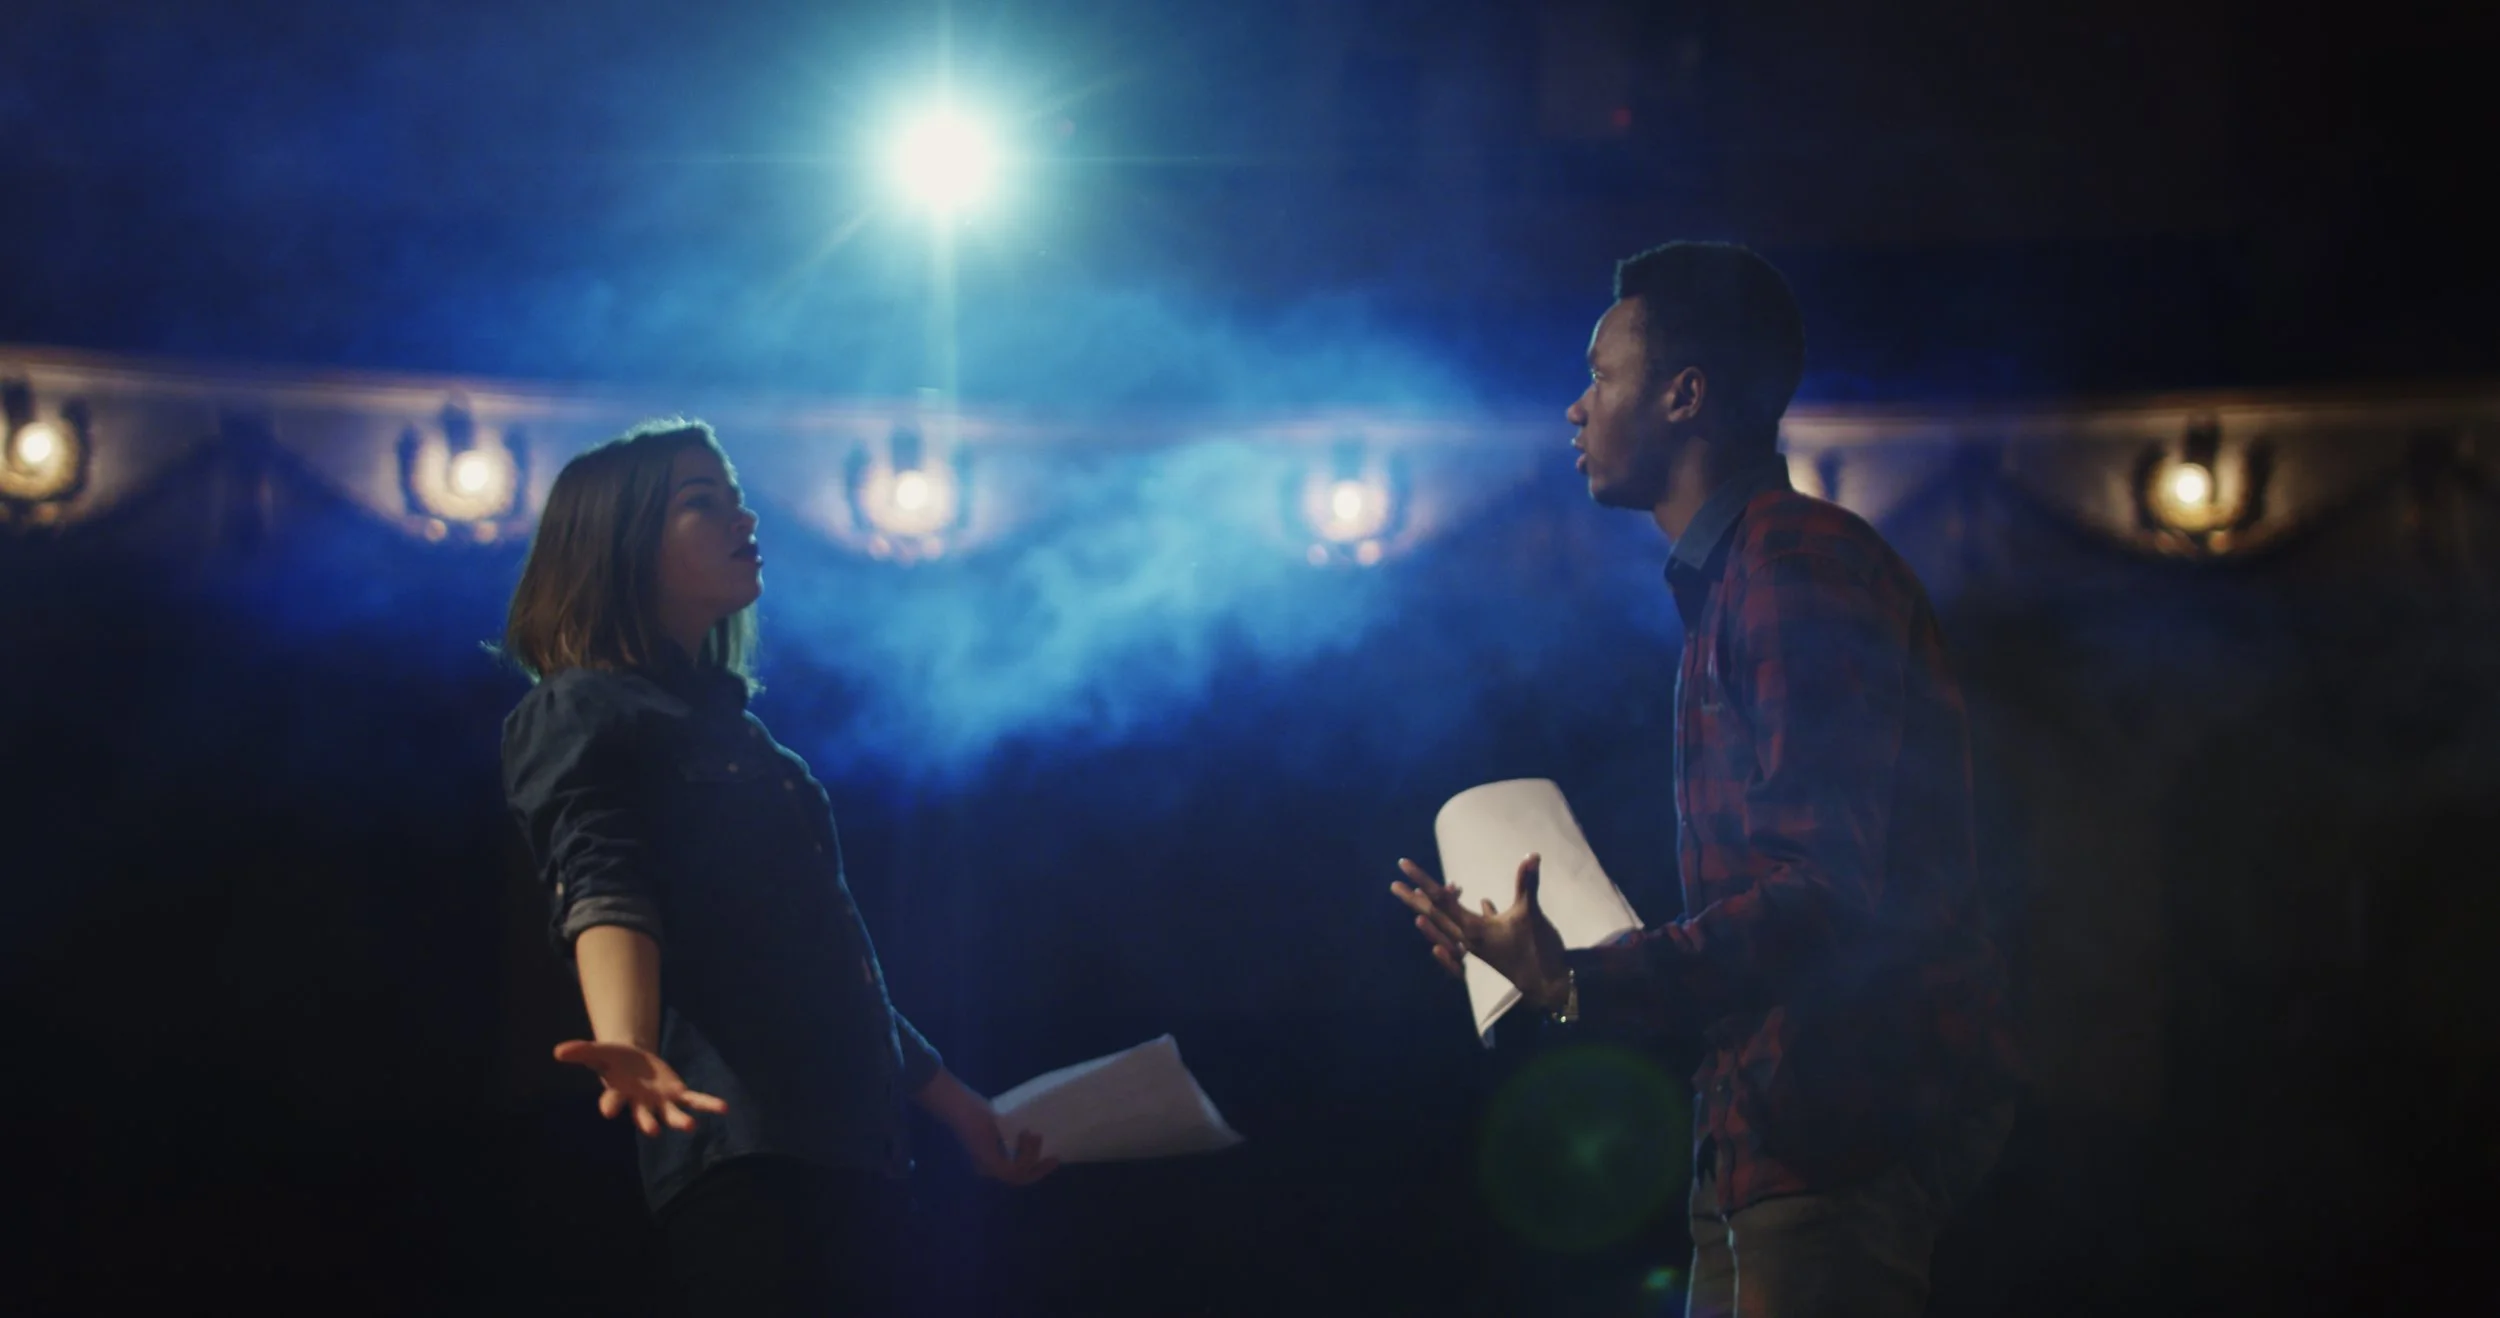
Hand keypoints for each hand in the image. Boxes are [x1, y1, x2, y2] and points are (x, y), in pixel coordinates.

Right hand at [551, 1039, 727, 1137]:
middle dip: (647, 1123)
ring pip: (671, 1115)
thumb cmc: (612, 1059)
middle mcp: (640, 1104)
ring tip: (691, 1127)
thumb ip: (580, 1052)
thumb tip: (558, 1051)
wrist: (631, 1060)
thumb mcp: (597, 1051)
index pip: (613, 1102)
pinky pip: (694, 1100)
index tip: (607, 1111)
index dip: (610, 1105)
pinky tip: (723, 1108)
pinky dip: (708, 1104)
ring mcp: (660, 1101)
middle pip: (644, 1117)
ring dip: (680, 1121)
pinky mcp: (676, 1094)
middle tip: (651, 1131)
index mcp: (618, 1095)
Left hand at [916, 1069, 1059, 1186]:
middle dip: (1039, 1171)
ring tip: (1035, 1134)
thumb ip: (1007, 1132)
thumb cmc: (974, 1108)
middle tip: (1056, 1158)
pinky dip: (1026, 1154)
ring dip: (1032, 1156)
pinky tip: (1027, 1134)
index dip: (1035, 1168)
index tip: (1052, 1156)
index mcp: (988, 1160)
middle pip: (1019, 1179)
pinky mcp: (989, 1163)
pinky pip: (1014, 1169)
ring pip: (1019, 1174)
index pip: (1016, 1172)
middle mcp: (987, 1168)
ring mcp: (987, 1167)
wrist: (957, 1105)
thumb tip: (1032, 1131)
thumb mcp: (995, 1122)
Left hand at [1391, 854, 1572, 1009]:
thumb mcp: (1530, 915)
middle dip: (1414, 899)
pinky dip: (1465, 922)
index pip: (1441, 899)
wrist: (1547, 986)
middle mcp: (1467, 939)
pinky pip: (1467, 935)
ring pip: (1447, 925)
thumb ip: (1527, 885)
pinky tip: (1481, 903)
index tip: (1403, 866)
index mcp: (1472, 928)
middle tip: (1393, 885)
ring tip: (1417, 898)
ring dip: (1432, 911)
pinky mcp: (1487, 951)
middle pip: (1434, 915)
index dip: (1422, 879)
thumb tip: (1531, 854)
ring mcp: (1475, 947)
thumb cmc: (1536, 951)